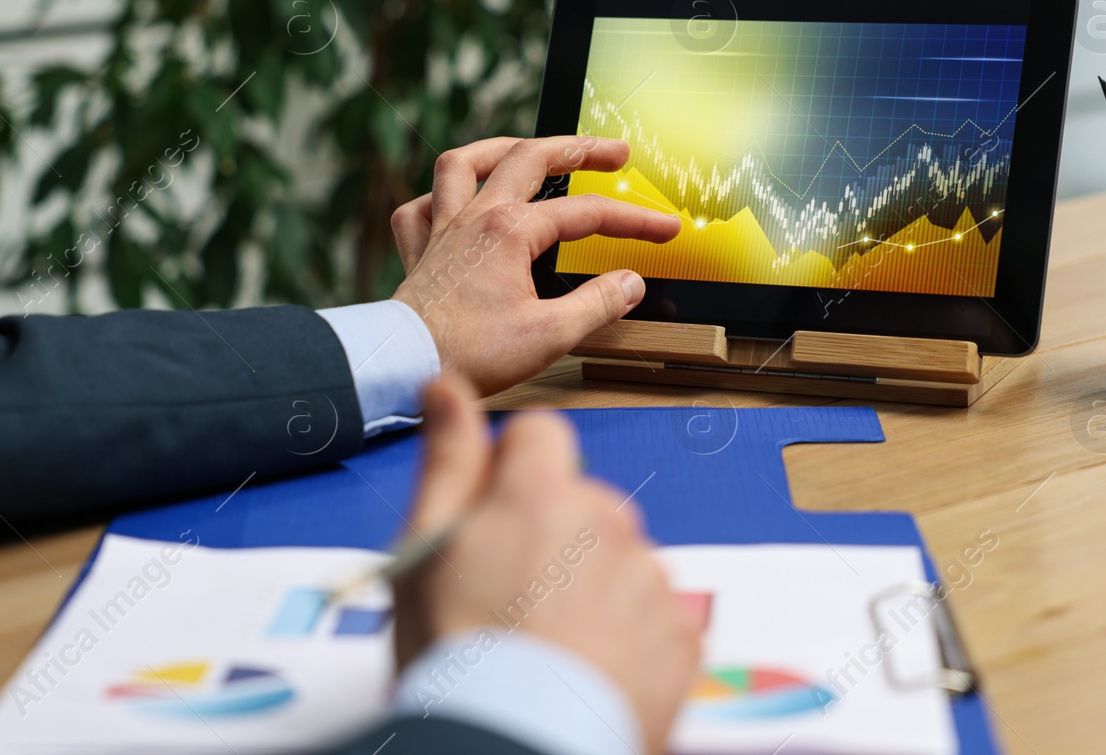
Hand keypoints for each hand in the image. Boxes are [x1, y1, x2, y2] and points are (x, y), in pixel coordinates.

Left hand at [390, 136, 678, 395]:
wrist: (401, 368)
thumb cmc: (468, 354)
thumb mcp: (550, 335)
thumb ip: (597, 304)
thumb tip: (631, 282)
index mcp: (510, 232)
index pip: (586, 213)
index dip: (633, 219)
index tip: (666, 229)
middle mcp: (474, 218)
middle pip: (530, 158)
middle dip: (579, 148)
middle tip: (614, 152)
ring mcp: (442, 230)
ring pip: (463, 163)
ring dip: (500, 148)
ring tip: (528, 147)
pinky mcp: (418, 253)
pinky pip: (419, 208)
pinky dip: (436, 198)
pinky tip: (453, 202)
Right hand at [393, 378, 700, 754]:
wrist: (520, 745)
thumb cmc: (458, 654)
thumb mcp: (425, 547)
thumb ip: (447, 458)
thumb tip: (447, 386)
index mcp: (542, 492)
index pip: (541, 435)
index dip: (512, 472)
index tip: (491, 521)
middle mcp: (608, 520)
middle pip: (582, 501)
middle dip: (552, 536)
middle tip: (510, 601)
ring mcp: (651, 579)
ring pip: (619, 560)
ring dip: (591, 588)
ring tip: (547, 648)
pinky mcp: (681, 635)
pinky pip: (654, 616)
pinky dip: (627, 638)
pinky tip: (585, 671)